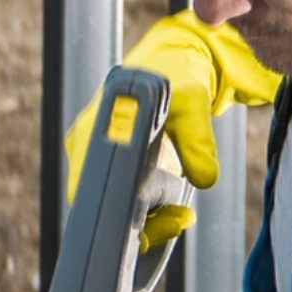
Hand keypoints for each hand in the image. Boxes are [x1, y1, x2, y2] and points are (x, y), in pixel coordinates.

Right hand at [59, 15, 283, 241]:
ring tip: (183, 215)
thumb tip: (206, 178)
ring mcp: (100, 163)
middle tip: (181, 220)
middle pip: (100, 207)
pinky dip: (151, 214)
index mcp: (94, 131)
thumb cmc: (177, 78)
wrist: (176, 67)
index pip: (86, 189)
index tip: (147, 225)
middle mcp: (88, 150)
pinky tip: (175, 211)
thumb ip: (198, 140)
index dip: (114, 214)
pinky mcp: (116, 172)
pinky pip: (126, 206)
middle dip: (143, 224)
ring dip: (151, 222)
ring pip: (114, 211)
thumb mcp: (192, 105)